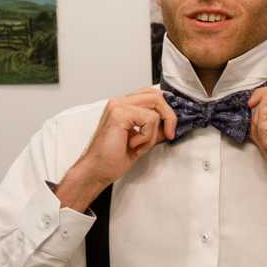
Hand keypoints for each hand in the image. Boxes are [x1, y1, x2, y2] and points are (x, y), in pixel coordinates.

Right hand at [57, 89, 175, 210]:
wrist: (96, 171)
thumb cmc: (112, 160)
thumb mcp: (142, 141)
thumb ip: (154, 129)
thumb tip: (171, 123)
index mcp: (123, 106)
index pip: (152, 95)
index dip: (166, 109)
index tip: (170, 128)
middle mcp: (119, 102)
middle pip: (156, 95)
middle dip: (169, 116)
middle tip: (169, 134)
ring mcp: (118, 106)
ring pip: (155, 105)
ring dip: (153, 131)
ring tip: (139, 145)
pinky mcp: (119, 114)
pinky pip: (149, 119)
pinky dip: (146, 137)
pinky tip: (132, 145)